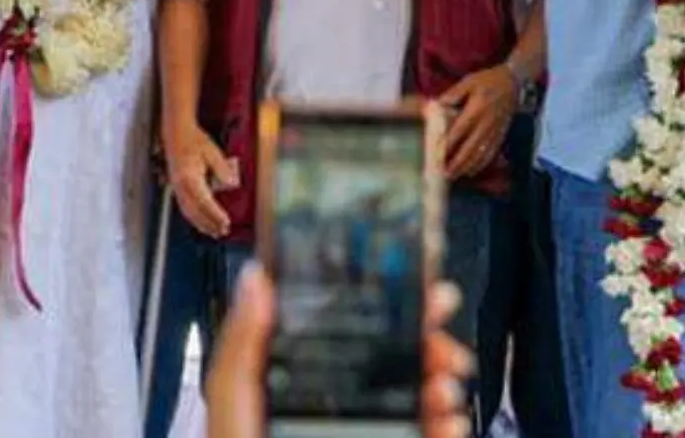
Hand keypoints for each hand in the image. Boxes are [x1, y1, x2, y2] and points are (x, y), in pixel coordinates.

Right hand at [163, 121, 238, 238]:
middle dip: (209, 223)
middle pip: (195, 211)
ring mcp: (176, 187)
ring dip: (201, 223)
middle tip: (222, 232)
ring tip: (214, 232)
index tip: (226, 222)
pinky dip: (194, 217)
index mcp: (189, 177)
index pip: (204, 201)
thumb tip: (231, 183)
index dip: (215, 214)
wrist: (177, 133)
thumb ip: (222, 168)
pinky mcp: (177, 187)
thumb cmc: (194, 140)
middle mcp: (180, 185)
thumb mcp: (213, 151)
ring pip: (188, 212)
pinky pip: (184, 207)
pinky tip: (201, 222)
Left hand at [205, 264, 474, 437]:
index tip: (407, 263)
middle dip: (425, 325)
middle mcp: (344, 401)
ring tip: (443, 377)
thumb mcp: (232, 411)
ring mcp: (377, 428)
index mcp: (303, 377)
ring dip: (443, 373)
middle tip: (440, 308)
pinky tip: (448, 419)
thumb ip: (240, 349)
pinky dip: (452, 422)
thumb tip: (257, 280)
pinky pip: (439, 431)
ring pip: (427, 388)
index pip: (347, 321)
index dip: (380, 289)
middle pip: (397, 348)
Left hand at [440, 66, 517, 180]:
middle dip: (457, 162)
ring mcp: (495, 131)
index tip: (437, 154)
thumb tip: (436, 105)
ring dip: (467, 166)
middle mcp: (486, 123)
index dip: (448, 143)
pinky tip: (472, 170)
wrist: (514, 83)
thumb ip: (453, 94)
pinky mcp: (501, 134)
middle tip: (444, 172)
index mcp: (476, 109)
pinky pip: (491, 152)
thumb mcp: (469, 81)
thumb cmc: (489, 80)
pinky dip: (481, 164)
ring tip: (455, 175)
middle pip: (470, 147)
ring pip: (480, 153)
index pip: (460, 130)